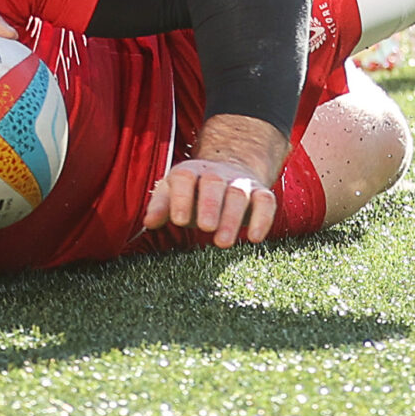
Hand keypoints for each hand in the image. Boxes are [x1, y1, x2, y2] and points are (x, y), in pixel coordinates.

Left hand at [140, 114, 291, 248]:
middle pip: (214, 184)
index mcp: (190, 172)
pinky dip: (262, 219)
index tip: (179, 221)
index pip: (184, 178)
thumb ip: (160, 206)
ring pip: (239, 194)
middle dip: (210, 205)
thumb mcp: (173, 194)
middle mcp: (216, 175)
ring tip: (222, 243)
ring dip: (232, 218)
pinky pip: (266, 202)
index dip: (181, 198)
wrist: (230, 173)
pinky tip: (254, 239)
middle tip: (205, 228)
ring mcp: (241, 183)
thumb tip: (148, 223)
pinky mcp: (261, 194)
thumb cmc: (194, 192)